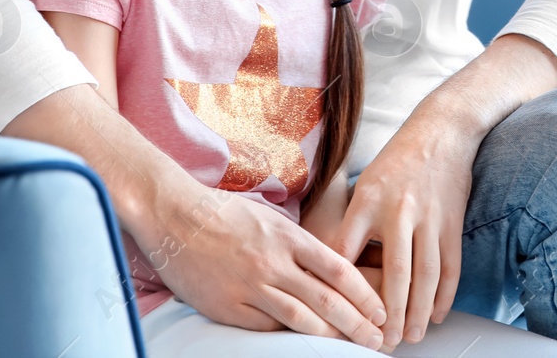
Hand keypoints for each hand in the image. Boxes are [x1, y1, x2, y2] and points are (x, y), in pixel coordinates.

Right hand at [141, 176, 387, 344]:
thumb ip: (300, 244)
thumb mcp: (272, 217)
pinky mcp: (228, 307)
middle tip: (378, 338)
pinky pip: (266, 327)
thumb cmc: (226, 213)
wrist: (174, 215)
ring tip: (353, 347)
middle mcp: (273, 262)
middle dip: (358, 322)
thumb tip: (332, 268)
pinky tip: (308, 345)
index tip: (381, 309)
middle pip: (326, 299)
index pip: (338, 269)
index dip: (364, 293)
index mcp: (289, 237)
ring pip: (300, 318)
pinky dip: (290, 336)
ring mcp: (250, 286)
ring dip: (331, 336)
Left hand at [332, 115, 479, 348]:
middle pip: (394, 274)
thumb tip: (333, 264)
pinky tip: (437, 313)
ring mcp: (430, 217)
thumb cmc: (398, 160)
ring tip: (411, 336)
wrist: (442, 131)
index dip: (342, 289)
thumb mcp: (365, 185)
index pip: (348, 253)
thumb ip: (352, 224)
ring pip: (425, 275)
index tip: (337, 316)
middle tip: (383, 342)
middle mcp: (399, 211)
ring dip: (419, 311)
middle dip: (389, 314)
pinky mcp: (452, 221)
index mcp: (368, 201)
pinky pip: (450, 265)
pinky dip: (445, 293)